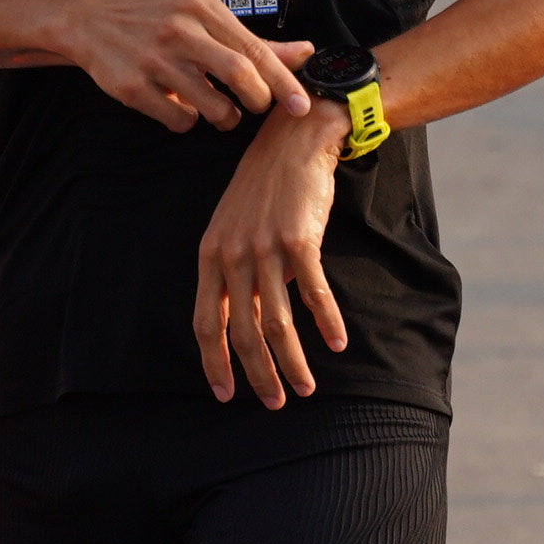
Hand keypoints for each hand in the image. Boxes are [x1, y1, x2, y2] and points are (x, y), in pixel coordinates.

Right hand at [55, 0, 311, 133]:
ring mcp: (154, 60)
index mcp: (203, 9)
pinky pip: (179, 120)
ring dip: (225, 118)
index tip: (301, 105)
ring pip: (211, 107)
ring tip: (220, 111)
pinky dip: (189, 121)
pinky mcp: (132, 87)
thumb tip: (306, 53)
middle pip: (238, 75)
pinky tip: (182, 107)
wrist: (92, 20)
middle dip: (257, 100)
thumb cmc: (160, 19)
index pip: (254, 50)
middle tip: (255, 106)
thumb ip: (253, 41)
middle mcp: (180, 31)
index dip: (283, 82)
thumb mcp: (204, 17)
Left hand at [192, 103, 346, 405]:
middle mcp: (232, 256)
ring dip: (293, 361)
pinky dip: (327, 322)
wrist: (294, 141)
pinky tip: (337, 343)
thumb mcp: (235, 228)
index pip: (206, 323)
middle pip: (243, 331)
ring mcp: (265, 248)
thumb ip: (236, 272)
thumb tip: (253, 319)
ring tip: (307, 387)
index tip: (226, 394)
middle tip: (276, 402)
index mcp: (210, 256)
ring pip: (278, 322)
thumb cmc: (266, 188)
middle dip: (259, 374)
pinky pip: (314, 293)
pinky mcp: (299, 240)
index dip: (215, 362)